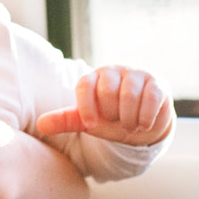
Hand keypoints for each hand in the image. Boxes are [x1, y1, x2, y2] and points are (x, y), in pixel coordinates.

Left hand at [33, 66, 172, 145]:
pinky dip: (145, 117)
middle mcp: (114, 72)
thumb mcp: (89, 122)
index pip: (85, 84)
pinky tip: (143, 125)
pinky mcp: (156, 83)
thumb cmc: (111, 120)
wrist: (141, 124)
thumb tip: (41, 124)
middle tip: (116, 122)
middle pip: (108, 90)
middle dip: (111, 114)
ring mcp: (136, 75)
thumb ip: (67, 121)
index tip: (91, 125)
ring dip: (128, 118)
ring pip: (129, 94)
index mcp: (94, 78)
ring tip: (129, 126)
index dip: (86, 106)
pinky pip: (150, 97)